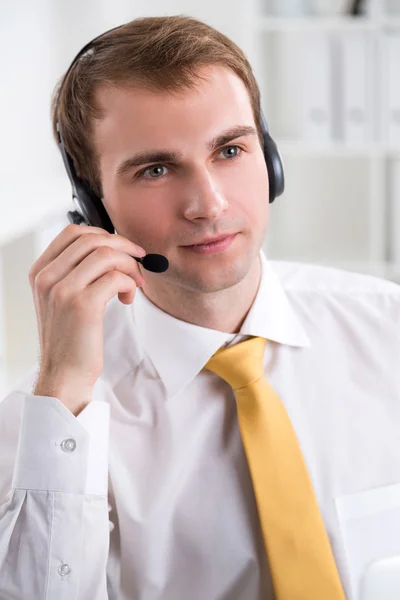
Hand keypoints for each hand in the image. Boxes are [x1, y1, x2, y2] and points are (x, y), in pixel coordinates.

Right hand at [29, 224, 145, 414]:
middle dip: (123, 247)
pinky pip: (116, 278)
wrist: (64, 374)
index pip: (73, 232)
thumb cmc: (70, 338)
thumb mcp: (63, 299)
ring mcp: (63, 290)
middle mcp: (47, 277)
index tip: (123, 248)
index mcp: (41, 272)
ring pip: (106, 255)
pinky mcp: (82, 305)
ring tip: (134, 284)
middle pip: (92, 239)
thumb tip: (113, 249)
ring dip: (130, 266)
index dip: (104, 235)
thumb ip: (76, 272)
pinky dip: (130, 284)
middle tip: (138, 262)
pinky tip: (128, 298)